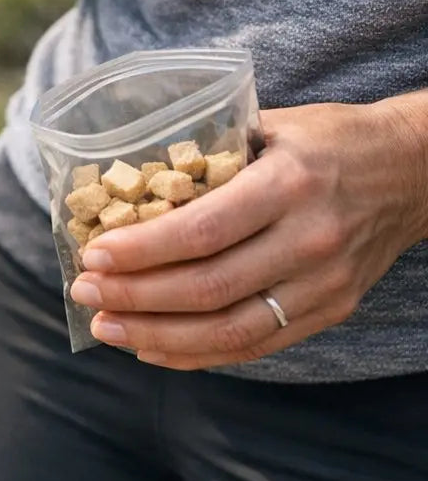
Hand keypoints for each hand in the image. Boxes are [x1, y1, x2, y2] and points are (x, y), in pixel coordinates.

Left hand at [70, 97, 427, 369]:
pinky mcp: (332, 310)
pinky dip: (197, 354)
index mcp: (288, 184)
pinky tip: (151, 348)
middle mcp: (309, 239)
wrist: (416, 171)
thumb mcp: (270, 127)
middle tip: (86, 292)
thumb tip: (125, 180)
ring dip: (156, 336)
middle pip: (208, 287)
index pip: (202, 231)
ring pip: (229, 329)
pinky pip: (255, 344)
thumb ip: (208, 154)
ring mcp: (325, 283)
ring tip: (106, 327)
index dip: (142, 251)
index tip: (93, 254)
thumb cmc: (327, 141)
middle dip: (135, 297)